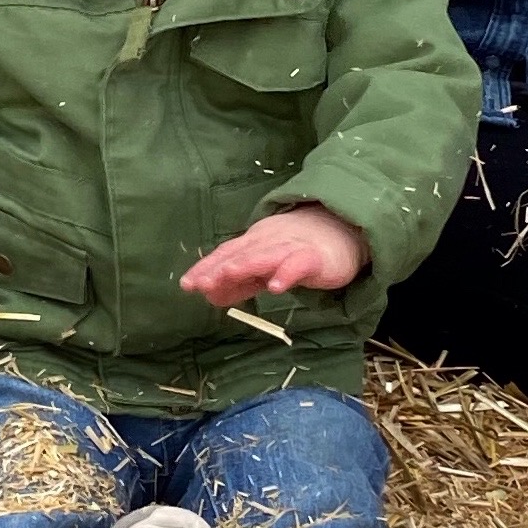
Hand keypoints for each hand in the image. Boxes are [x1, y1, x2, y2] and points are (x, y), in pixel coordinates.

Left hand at [180, 205, 369, 310]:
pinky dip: (287, 273)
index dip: (206, 268)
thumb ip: (239, 283)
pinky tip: (276, 287)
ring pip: (266, 255)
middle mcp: (268, 241)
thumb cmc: (297, 249)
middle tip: (199, 284)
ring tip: (228, 275)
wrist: (341, 230)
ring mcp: (291, 247)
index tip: (186, 285)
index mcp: (254, 243)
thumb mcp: (264, 267)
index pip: (226, 254)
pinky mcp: (315, 258)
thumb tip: (208, 296)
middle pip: (241, 254)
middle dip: (219, 268)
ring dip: (247, 265)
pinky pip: (300, 264)